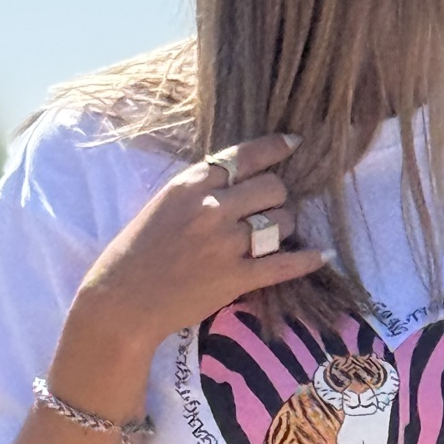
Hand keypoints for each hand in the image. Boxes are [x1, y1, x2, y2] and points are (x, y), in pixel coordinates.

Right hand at [66, 132, 327, 361]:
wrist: (122, 299)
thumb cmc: (137, 252)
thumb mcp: (164, 205)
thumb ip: (200, 189)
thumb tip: (241, 180)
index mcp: (190, 184)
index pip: (243, 156)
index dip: (275, 147)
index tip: (294, 143)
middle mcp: (211, 207)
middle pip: (273, 188)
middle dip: (278, 197)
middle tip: (271, 209)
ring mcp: (225, 243)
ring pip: (282, 222)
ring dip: (284, 228)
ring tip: (275, 237)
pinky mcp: (236, 277)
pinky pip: (284, 264)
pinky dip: (307, 260)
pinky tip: (321, 255)